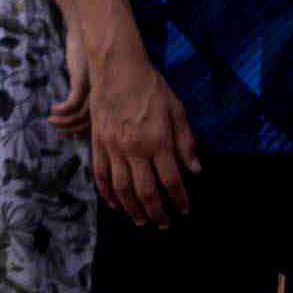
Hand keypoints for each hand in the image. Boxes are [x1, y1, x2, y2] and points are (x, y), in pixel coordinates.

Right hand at [76, 58, 199, 226]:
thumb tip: (194, 170)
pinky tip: (114, 204)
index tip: (185, 210)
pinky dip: (107, 193)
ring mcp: (113, 147)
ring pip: (122, 188)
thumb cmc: (151, 87)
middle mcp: (135, 149)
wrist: (116, 67)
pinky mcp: (97, 142)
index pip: (171, 182)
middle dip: (156, 213)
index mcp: (158, 142)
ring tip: (141, 221)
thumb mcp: (177, 111)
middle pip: (146, 192)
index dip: (180, 201)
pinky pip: (101, 174)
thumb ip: (186, 142)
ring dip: (133, 209)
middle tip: (163, 225)